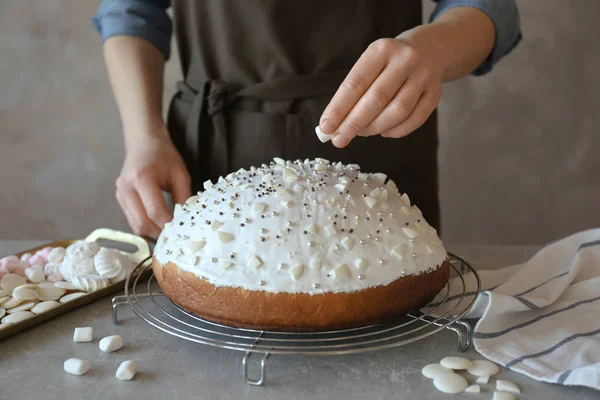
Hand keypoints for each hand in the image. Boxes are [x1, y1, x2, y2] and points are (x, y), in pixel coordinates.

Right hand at [115, 126, 190, 239]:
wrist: (144, 142)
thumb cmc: (165, 156)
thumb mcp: (180, 175)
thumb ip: (183, 198)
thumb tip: (187, 222)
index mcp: (142, 178)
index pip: (155, 212)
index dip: (169, 226)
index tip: (183, 233)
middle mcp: (126, 188)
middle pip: (141, 223)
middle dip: (158, 234)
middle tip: (175, 238)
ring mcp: (119, 194)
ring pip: (134, 225)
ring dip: (151, 233)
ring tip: (168, 235)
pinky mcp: (119, 198)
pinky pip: (131, 219)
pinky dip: (145, 226)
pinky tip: (158, 226)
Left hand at [319, 35, 443, 146]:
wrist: (429, 50)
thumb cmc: (389, 63)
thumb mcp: (370, 65)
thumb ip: (353, 93)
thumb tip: (334, 126)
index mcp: (381, 50)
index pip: (356, 83)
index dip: (339, 107)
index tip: (326, 127)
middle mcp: (405, 60)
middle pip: (377, 98)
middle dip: (354, 123)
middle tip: (339, 140)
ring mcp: (424, 77)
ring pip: (397, 111)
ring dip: (374, 128)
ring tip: (361, 133)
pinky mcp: (435, 94)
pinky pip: (414, 120)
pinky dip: (395, 131)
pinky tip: (383, 131)